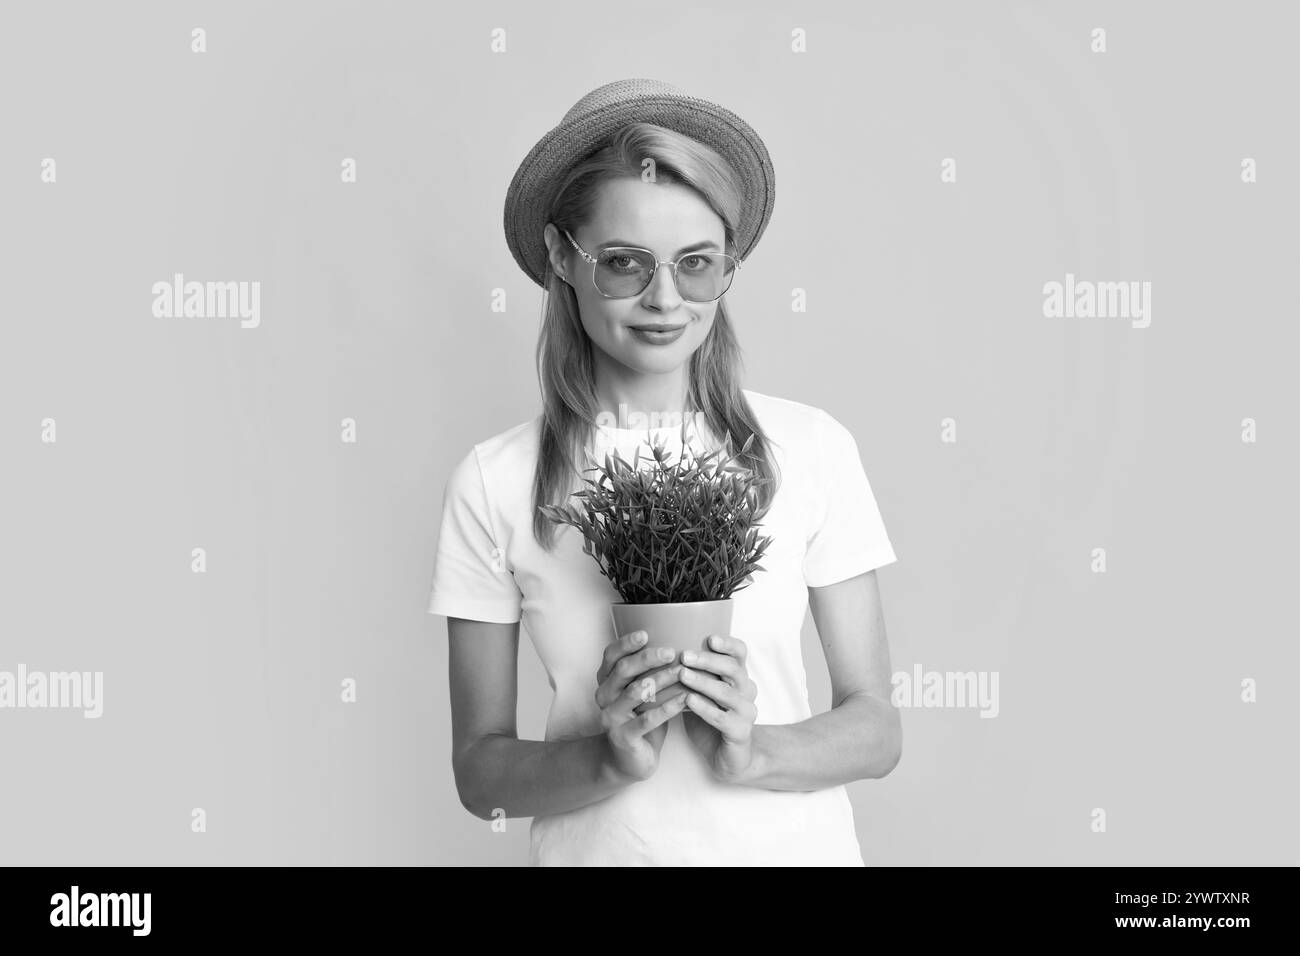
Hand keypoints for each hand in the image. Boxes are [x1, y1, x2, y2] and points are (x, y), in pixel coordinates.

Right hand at [595, 629, 687, 781]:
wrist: (628, 760)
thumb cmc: (639, 718)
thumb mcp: (639, 693)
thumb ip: (646, 671)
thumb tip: (676, 641)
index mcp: (606, 681)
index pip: (610, 656)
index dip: (626, 643)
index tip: (646, 633)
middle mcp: (604, 697)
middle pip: (624, 671)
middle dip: (648, 658)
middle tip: (672, 652)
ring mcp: (611, 717)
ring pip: (636, 693)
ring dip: (661, 680)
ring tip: (682, 672)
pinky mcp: (623, 737)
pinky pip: (647, 719)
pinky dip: (668, 708)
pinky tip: (684, 700)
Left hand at [679, 634, 758, 783]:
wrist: (728, 758)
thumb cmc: (710, 719)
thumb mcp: (701, 692)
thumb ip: (692, 673)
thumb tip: (661, 650)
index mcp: (739, 677)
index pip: (740, 653)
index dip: (727, 644)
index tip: (709, 638)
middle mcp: (747, 691)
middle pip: (733, 668)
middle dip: (707, 660)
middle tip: (684, 654)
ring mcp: (746, 712)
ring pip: (726, 692)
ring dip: (703, 682)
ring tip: (682, 674)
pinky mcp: (740, 732)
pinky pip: (722, 718)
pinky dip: (705, 708)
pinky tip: (689, 701)